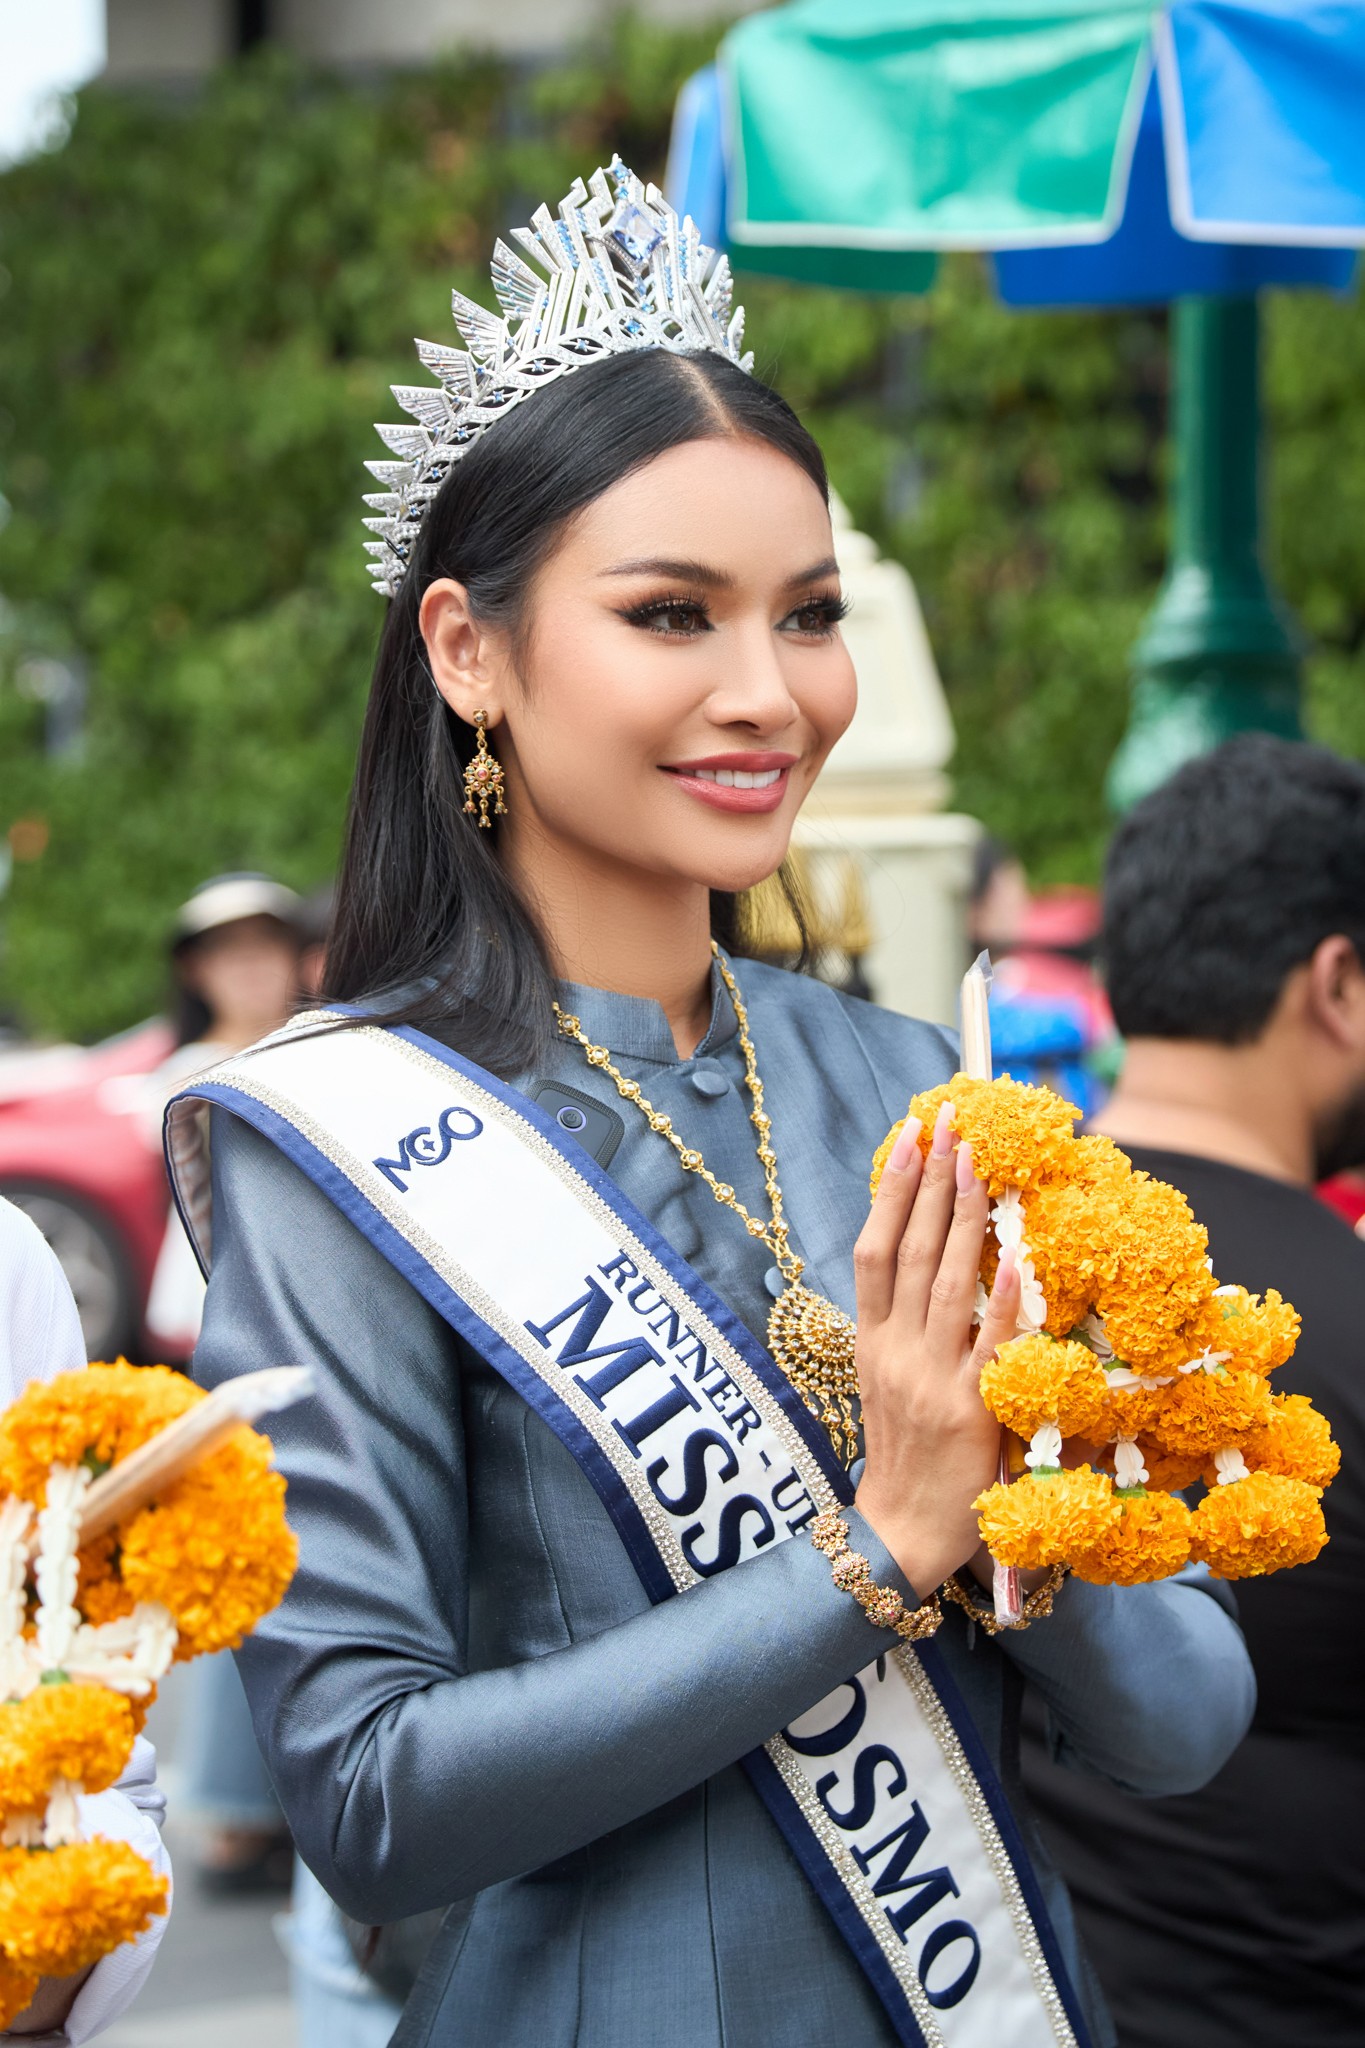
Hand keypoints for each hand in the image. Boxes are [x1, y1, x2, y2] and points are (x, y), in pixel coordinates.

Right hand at [852, 1103, 1020, 1596]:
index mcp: (871, 1343)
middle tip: (949, 1121)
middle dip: (929, 1179)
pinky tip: (1014, 1257)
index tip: (911, 1136)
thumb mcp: (889, 1384)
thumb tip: (949, 1267)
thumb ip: (910, 1331)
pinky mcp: (970, 1411)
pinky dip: (1000, 1300)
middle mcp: (894, 1352)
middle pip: (909, 1250)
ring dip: (962, 1217)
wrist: (900, 1534)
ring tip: (977, 1161)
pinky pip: (988, 1346)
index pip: (874, 1250)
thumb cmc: (904, 1458)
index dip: (891, 1190)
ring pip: (945, 1283)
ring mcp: (930, 1379)